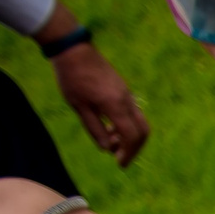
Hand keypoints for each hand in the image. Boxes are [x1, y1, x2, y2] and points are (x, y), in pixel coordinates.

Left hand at [51, 46, 148, 166]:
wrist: (74, 50)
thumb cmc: (72, 78)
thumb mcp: (78, 107)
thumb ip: (94, 128)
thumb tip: (106, 148)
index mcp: (115, 105)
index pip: (131, 136)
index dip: (127, 153)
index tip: (119, 164)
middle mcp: (126, 100)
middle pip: (142, 131)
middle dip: (134, 147)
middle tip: (120, 157)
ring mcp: (127, 94)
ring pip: (138, 121)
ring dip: (128, 136)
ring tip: (110, 141)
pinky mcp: (123, 90)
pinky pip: (132, 112)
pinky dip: (126, 125)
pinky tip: (110, 126)